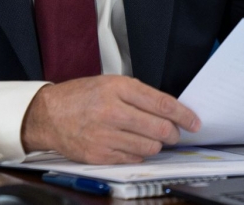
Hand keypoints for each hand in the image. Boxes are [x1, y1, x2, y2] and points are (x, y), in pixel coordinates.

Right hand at [20, 75, 200, 163]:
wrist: (49, 114)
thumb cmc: (81, 97)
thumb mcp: (111, 83)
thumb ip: (139, 94)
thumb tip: (169, 109)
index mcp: (118, 88)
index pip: (162, 103)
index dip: (183, 115)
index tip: (194, 122)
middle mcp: (112, 111)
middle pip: (159, 129)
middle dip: (173, 133)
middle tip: (174, 133)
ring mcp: (105, 136)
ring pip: (149, 147)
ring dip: (156, 145)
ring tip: (151, 138)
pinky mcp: (99, 155)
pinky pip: (133, 159)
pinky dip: (139, 154)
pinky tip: (132, 145)